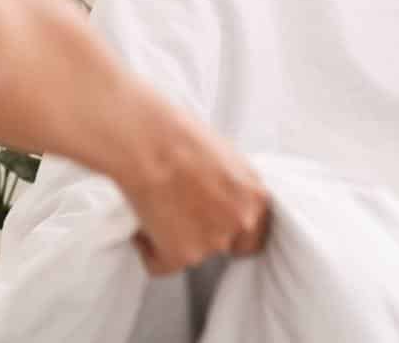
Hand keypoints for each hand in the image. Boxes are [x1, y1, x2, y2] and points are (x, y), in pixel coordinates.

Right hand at [118, 106, 270, 275]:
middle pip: (222, 244)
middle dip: (201, 231)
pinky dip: (148, 248)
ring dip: (173, 237)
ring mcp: (212, 241)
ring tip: (157, 202)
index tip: (214, 223)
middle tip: (179, 208)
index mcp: (255, 195)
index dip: (231, 229)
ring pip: (191, 254)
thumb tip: (217, 197)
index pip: (255, 233)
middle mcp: (240, 221)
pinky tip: (143, 221)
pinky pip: (160, 264)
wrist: (149, 141)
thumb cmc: (177, 134)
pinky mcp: (181, 255)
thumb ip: (230, 186)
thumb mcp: (222, 155)